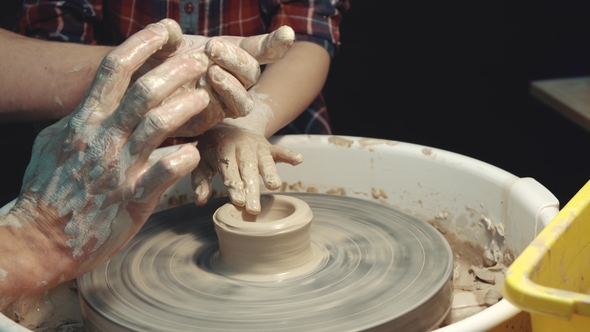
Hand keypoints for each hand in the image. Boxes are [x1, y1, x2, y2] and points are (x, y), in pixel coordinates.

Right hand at [2, 20, 206, 296]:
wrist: (41, 240)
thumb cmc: (48, 190)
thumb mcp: (53, 144)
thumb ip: (76, 119)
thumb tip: (91, 102)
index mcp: (84, 121)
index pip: (114, 69)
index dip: (144, 44)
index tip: (168, 30)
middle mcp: (103, 138)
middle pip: (144, 91)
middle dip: (177, 70)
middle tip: (201, 61)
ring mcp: (119, 168)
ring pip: (158, 125)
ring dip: (187, 107)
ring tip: (207, 99)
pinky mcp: (133, 199)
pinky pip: (165, 172)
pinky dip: (185, 158)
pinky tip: (195, 152)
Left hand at [136, 19, 294, 136]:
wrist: (131, 89)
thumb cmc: (151, 64)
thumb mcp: (157, 45)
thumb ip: (168, 36)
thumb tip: (170, 30)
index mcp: (228, 56)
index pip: (259, 49)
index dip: (275, 44)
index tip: (287, 34)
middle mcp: (229, 80)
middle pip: (251, 74)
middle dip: (236, 59)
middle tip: (213, 48)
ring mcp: (219, 103)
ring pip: (242, 102)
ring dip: (232, 86)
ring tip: (211, 71)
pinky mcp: (205, 122)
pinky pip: (221, 116)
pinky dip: (216, 102)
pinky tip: (202, 89)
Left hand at [191, 123, 302, 214]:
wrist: (229, 124)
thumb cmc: (213, 148)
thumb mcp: (202, 161)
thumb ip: (200, 181)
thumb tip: (200, 201)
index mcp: (223, 149)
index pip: (229, 171)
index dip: (234, 186)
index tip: (238, 202)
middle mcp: (241, 147)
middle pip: (248, 170)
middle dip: (252, 189)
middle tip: (254, 210)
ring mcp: (257, 146)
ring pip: (265, 161)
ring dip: (270, 173)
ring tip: (275, 186)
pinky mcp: (268, 147)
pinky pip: (280, 150)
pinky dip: (289, 155)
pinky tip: (298, 160)